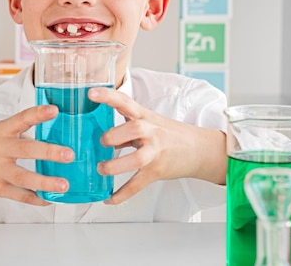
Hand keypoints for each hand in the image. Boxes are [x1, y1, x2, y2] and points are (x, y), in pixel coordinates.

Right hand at [0, 105, 73, 204]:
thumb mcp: (1, 133)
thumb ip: (23, 134)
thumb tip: (56, 137)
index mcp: (2, 131)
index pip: (21, 119)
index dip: (38, 114)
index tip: (54, 110)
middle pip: (25, 150)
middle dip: (49, 152)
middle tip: (69, 154)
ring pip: (24, 178)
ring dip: (46, 182)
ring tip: (64, 184)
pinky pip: (20, 196)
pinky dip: (37, 198)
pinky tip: (49, 199)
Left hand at [88, 87, 225, 204]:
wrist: (199, 149)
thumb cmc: (170, 134)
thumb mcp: (149, 123)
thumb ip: (126, 128)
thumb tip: (101, 136)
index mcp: (145, 116)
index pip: (125, 101)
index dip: (108, 96)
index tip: (91, 93)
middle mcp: (151, 132)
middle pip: (134, 129)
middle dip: (113, 136)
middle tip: (102, 142)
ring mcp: (155, 152)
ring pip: (136, 159)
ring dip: (114, 166)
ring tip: (102, 168)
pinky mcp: (156, 171)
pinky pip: (137, 185)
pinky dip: (121, 194)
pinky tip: (109, 198)